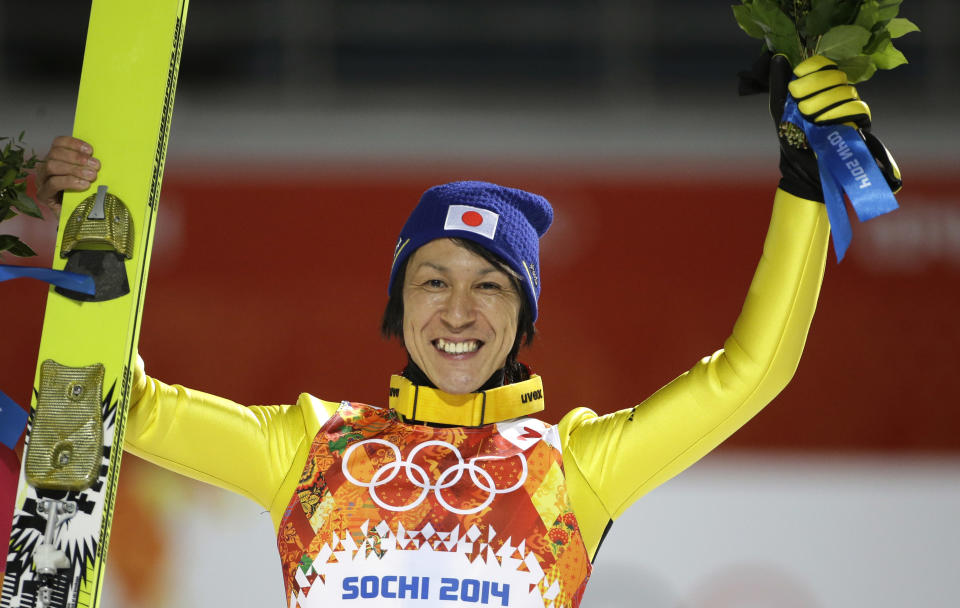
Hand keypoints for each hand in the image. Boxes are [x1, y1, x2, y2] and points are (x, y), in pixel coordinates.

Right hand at [35, 136, 100, 215]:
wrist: (82, 218)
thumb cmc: (88, 195)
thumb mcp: (90, 176)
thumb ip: (90, 165)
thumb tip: (100, 156)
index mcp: (57, 159)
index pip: (58, 143)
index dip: (74, 143)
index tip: (90, 150)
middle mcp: (46, 168)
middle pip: (55, 153)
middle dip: (77, 158)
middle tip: (96, 166)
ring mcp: (43, 181)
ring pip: (52, 166)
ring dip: (74, 169)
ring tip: (91, 176)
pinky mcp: (43, 195)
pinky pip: (53, 183)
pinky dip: (69, 182)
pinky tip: (83, 185)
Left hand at [769, 55, 900, 200]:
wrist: (802, 170)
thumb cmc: (791, 139)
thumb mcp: (780, 110)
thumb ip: (779, 84)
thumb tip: (778, 56)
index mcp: (820, 87)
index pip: (824, 64)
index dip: (813, 67)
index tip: (796, 79)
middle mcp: (838, 94)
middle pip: (836, 75)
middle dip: (814, 86)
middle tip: (799, 103)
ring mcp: (850, 108)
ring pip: (846, 91)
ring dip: (823, 102)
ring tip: (807, 117)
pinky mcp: (861, 124)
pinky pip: (858, 108)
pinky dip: (839, 113)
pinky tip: (823, 122)